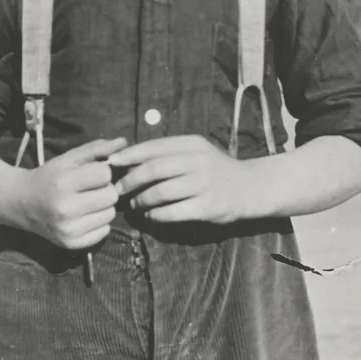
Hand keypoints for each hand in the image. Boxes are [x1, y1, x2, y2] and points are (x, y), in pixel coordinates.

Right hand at [17, 137, 125, 249]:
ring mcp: (68, 229)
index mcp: (64, 182)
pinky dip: (99, 223)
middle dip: (105, 189)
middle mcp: (66, 208)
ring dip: (103, 206)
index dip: (101, 172)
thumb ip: (97, 149)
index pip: (105, 175)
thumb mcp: (70, 158)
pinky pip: (104, 232)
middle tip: (91, 189)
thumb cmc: (50, 176)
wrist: (23, 203)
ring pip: (110, 214)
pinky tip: (84, 216)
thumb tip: (124, 141)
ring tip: (87, 202)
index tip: (91, 174)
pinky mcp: (71, 244)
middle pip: (111, 196)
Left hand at [109, 135, 248, 224]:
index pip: (154, 147)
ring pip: (160, 192)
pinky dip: (156, 215)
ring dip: (141, 200)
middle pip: (154, 169)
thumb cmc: (214, 169)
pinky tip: (151, 215)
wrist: (248, 187)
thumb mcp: (195, 152)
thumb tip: (130, 159)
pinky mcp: (207, 207)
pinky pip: (172, 212)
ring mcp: (203, 184)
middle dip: (130, 180)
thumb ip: (168, 153)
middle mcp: (198, 161)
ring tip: (134, 204)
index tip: (112, 163)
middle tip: (118, 189)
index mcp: (192, 144)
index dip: (130, 155)